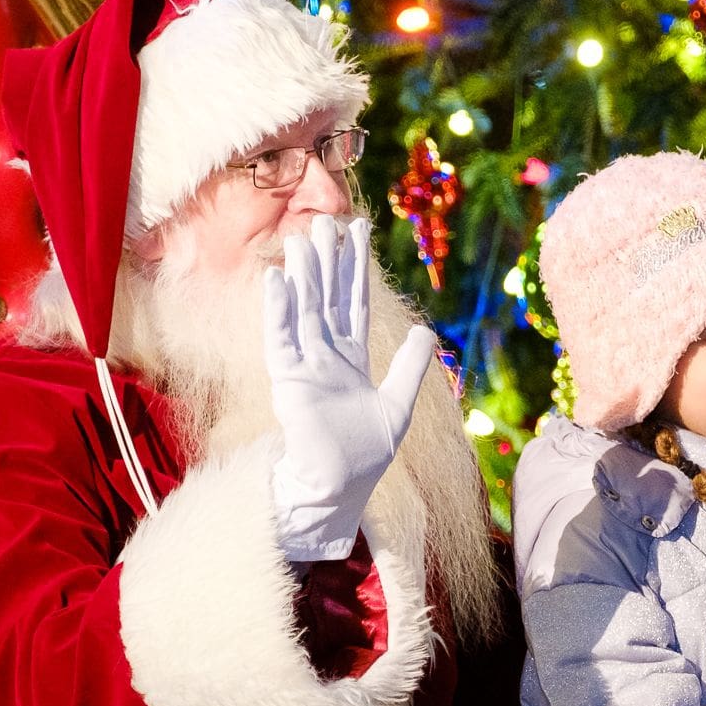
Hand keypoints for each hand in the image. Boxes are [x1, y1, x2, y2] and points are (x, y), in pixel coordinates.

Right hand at [262, 215, 438, 560]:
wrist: (340, 486)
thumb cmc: (365, 455)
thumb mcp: (398, 405)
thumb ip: (411, 368)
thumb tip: (429, 332)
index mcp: (351, 359)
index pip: (353, 302)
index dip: (355, 267)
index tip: (357, 231)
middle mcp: (325, 356)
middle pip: (326, 296)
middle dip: (327, 259)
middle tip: (324, 219)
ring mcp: (305, 365)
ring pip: (304, 309)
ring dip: (303, 274)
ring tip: (300, 238)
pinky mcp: (288, 379)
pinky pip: (281, 337)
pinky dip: (278, 309)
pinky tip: (276, 279)